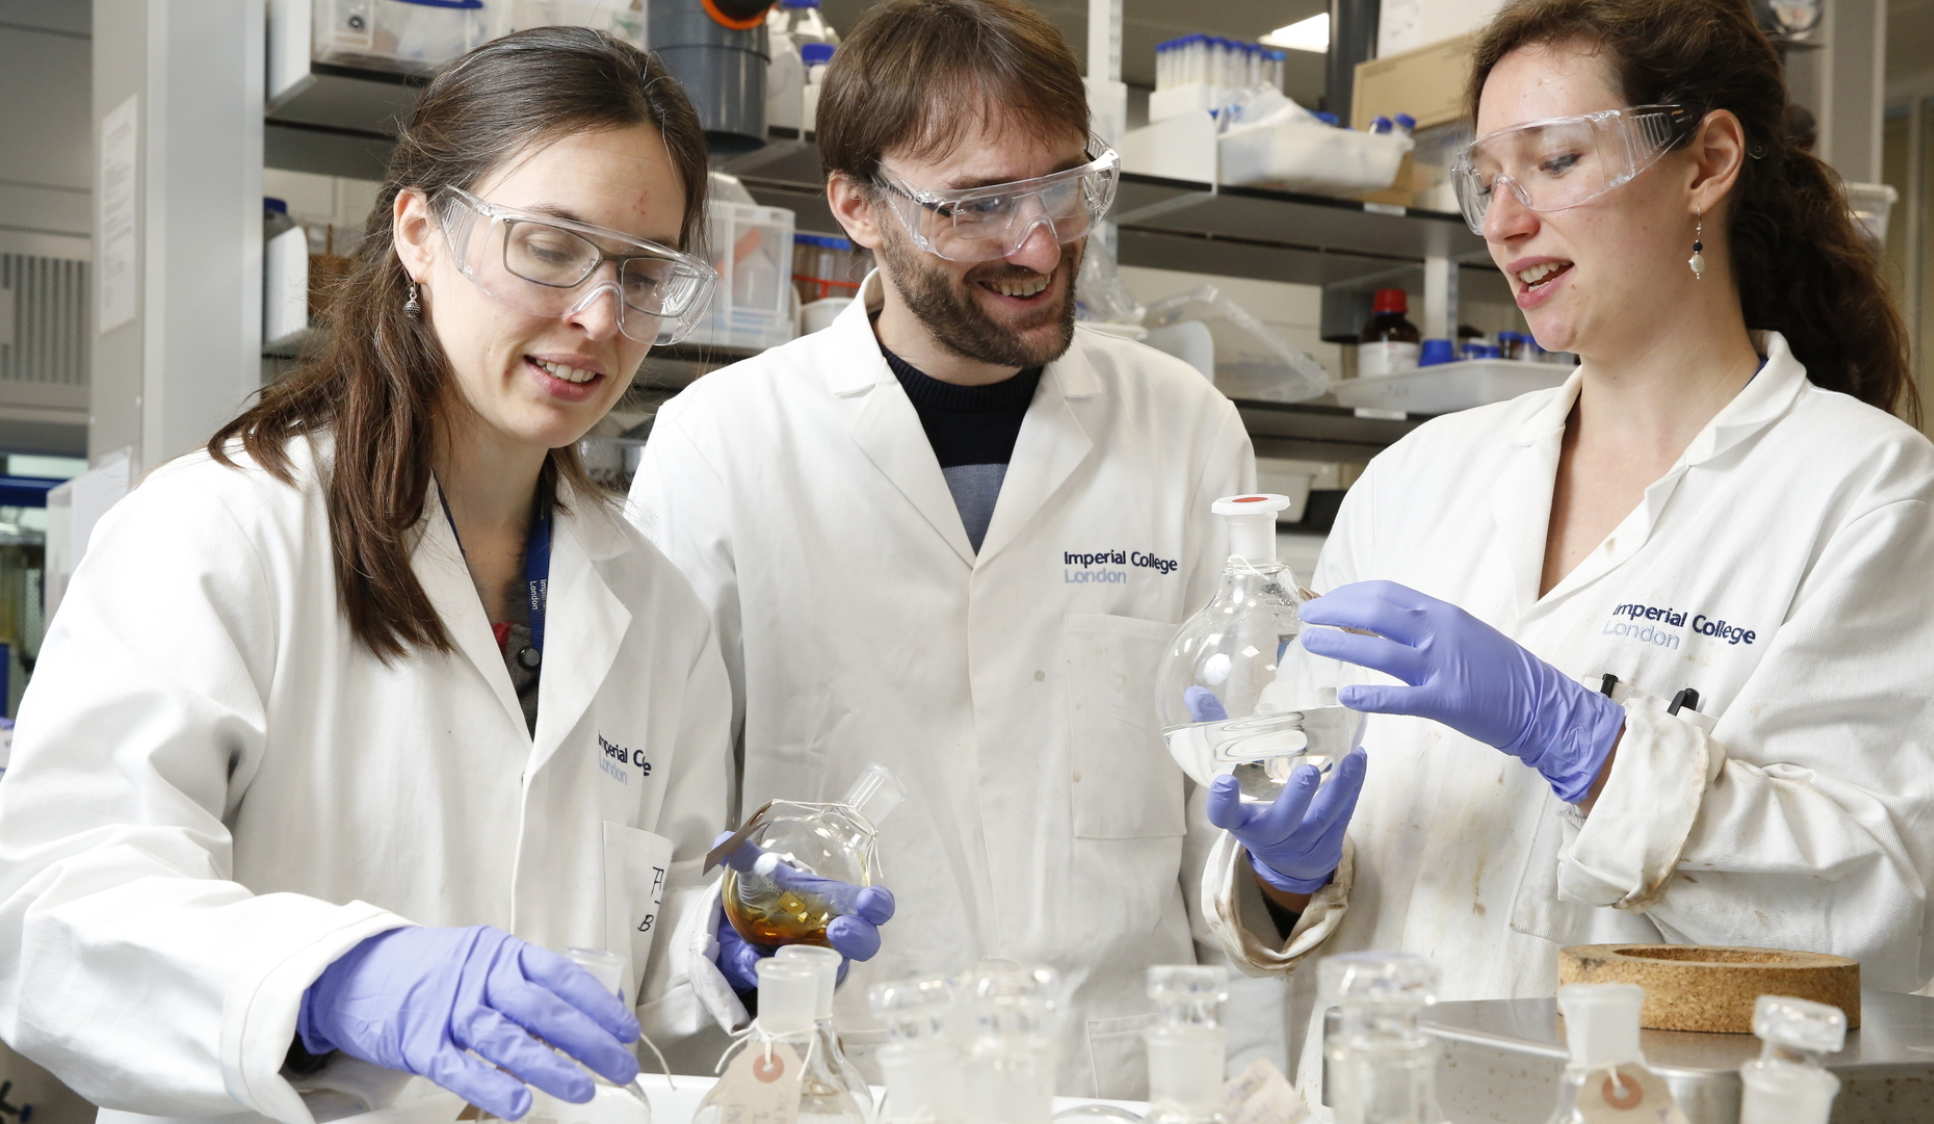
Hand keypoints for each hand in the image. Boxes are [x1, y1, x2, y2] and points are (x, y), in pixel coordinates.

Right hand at [298, 926, 640, 1120]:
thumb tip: (585, 1015)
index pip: (561, 977)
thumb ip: (525, 983)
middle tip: (619, 1068)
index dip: (598, 1005)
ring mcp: (447, 1009)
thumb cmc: (432, 971)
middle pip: (543, 1010)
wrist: (354, 971)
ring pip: (507, 1040)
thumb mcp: (482, 960)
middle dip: (589, 1041)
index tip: (626, 1031)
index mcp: (501, 954)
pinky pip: (458, 1068)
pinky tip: (517, 1105)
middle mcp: (479, 977)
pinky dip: (489, 1087)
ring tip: (582, 1090)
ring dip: (549, 1067)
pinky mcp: (418, 1041)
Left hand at [713, 832, 895, 993]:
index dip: (878, 905)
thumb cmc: (775, 894)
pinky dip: (787, 978)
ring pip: (839, 968)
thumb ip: (743, 857)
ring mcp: (823, 959)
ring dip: (828, 965)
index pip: (873, 905)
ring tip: (806, 956)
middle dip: (859, 936)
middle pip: (866, 941)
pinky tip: (762, 968)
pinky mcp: (804, 978)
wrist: (757, 926)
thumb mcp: (758, 876)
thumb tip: (723, 838)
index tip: (872, 903)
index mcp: (837, 902)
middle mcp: (838, 932)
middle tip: (840, 929)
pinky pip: (806, 983)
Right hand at [1208, 748, 1366, 894]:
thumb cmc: (1255, 802)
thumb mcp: (1234, 774)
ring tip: (1350, 757)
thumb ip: (1217, 735)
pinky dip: (1354, 785)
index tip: (1225, 782)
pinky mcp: (1329, 838)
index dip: (1223, 803)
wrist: (1289, 855)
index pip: (1224, 816)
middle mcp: (1269, 833)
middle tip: (1307, 772)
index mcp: (1240, 820)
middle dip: (1295, 799)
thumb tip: (1195, 693)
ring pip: (1322, 817)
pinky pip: (1344, 813)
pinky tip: (1360, 758)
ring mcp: (1302, 839)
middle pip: (1281, 822)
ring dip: (1339, 788)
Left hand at [1299, 580, 1624, 802]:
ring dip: (1338, 645)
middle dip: (1333, 612)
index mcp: (1442, 613)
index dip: (1348, 595)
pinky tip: (1346, 695)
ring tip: (1310, 644)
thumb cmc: (1498, 671)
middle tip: (1306, 618)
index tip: (1323, 600)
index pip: (1385, 593)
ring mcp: (1442, 666)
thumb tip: (1372, 625)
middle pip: (1375, 612)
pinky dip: (1370, 695)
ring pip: (1379, 650)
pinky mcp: (1447, 701)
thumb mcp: (1460, 635)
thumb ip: (1421, 628)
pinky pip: (1400, 697)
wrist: (1542, 703)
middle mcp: (1439, 632)